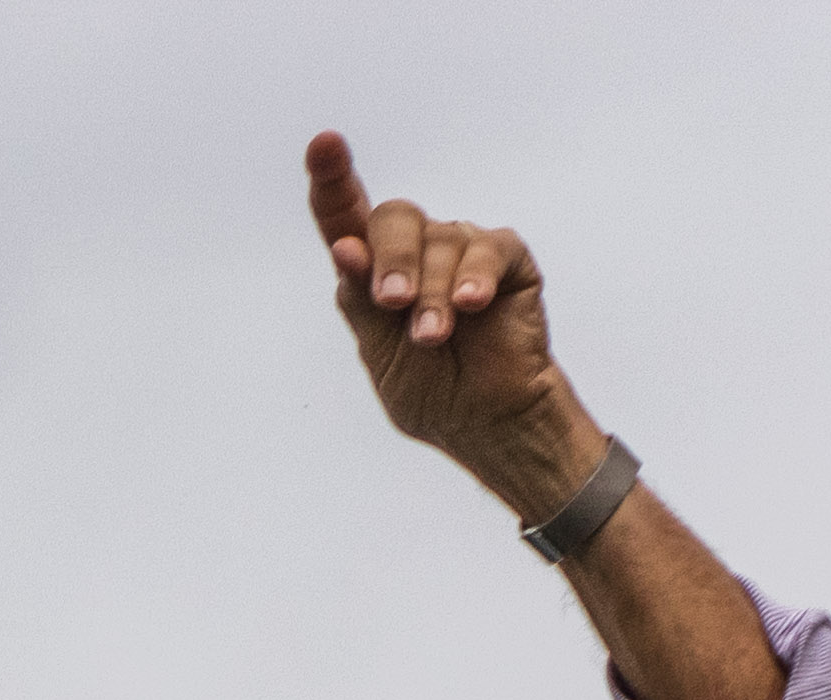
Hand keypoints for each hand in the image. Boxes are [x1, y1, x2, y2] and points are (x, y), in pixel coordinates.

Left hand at [306, 133, 600, 513]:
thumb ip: (361, 299)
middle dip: (390, 260)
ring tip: (435, 337)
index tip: (324, 146)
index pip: (345, 215)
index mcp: (374, 270)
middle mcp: (417, 250)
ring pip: (439, 241)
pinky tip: (471, 306)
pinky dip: (474, 277)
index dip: (332, 179)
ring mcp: (462, 250)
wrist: (486, 423)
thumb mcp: (379, 350)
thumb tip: (345, 248)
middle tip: (393, 305)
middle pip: (394, 218)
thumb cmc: (432, 390)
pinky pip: (487, 249)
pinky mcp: (506, 260)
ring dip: (433, 293)